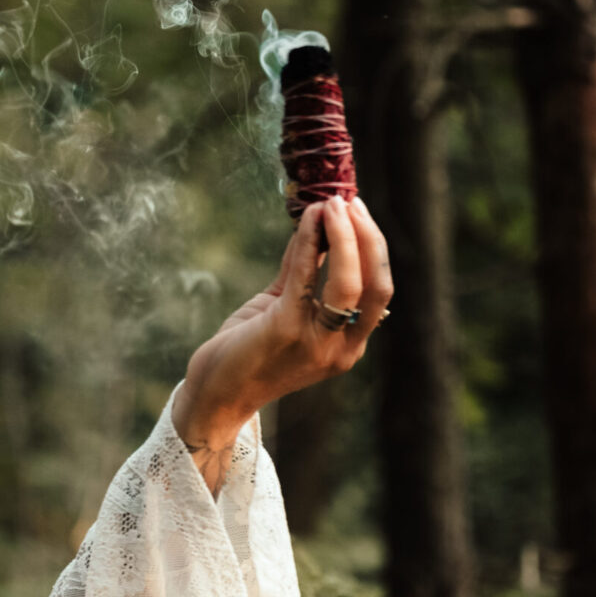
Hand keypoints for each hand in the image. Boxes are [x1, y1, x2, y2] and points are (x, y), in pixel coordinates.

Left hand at [171, 196, 393, 457]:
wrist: (216, 393)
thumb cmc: (247, 350)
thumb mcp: (282, 308)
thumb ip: (302, 272)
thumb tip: (316, 225)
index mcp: (348, 345)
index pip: (378, 291)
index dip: (373, 247)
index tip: (358, 212)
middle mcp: (341, 348)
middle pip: (376, 286)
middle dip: (368, 239)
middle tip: (349, 203)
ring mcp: (317, 343)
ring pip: (349, 283)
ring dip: (344, 236)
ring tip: (332, 204)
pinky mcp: (286, 330)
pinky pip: (306, 277)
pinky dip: (309, 243)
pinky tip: (309, 219)